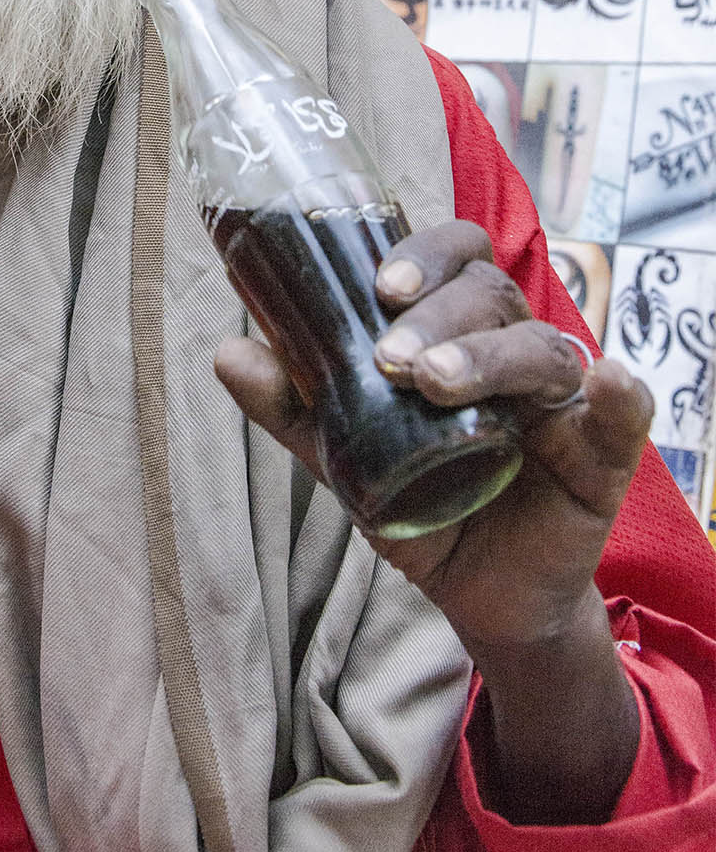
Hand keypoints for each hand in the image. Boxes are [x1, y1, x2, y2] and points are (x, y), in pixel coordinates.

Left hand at [215, 219, 652, 822]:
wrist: (477, 595)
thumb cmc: (419, 502)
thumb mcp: (346, 456)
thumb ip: (294, 406)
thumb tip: (227, 351)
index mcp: (459, 328)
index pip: (454, 257)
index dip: (422, 255)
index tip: (380, 286)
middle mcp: (512, 347)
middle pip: (490, 295)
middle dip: (438, 317)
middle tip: (392, 359)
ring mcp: (561, 399)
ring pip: (539, 348)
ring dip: (487, 356)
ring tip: (434, 384)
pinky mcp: (601, 455)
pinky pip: (626, 414)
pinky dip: (624, 396)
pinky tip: (611, 382)